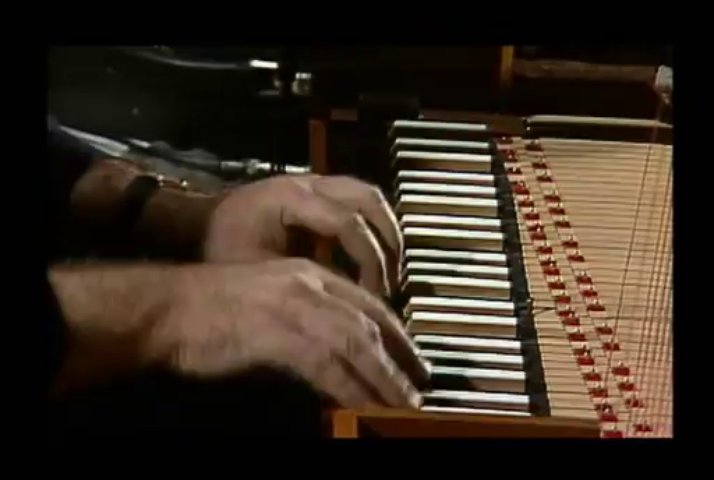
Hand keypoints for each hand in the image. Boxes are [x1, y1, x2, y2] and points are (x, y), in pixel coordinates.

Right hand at [51, 259, 428, 408]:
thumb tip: (335, 356)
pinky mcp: (274, 333)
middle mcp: (307, 284)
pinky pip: (325, 365)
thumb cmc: (210, 309)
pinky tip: (363, 406)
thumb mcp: (269, 305)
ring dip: (383, 378)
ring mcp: (292, 307)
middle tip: (420, 385)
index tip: (412, 358)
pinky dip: (349, 388)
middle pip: (369, 322)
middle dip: (400, 357)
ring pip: (354, 344)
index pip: (366, 303)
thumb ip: (304, 322)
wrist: (166, 308)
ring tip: (402, 404)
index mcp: (307, 274)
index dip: (396, 333)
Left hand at [203, 175, 401, 297]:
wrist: (198, 224)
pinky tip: (371, 261)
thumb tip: (347, 305)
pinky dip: (372, 228)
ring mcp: (313, 182)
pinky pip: (358, 202)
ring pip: (368, 196)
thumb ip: (302, 283)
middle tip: (390, 282)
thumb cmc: (223, 248)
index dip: (368, 259)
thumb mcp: (256, 272)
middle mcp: (307, 182)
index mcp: (290, 198)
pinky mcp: (316, 192)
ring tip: (388, 272)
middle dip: (387, 241)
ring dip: (385, 232)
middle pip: (369, 199)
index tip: (373, 293)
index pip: (347, 222)